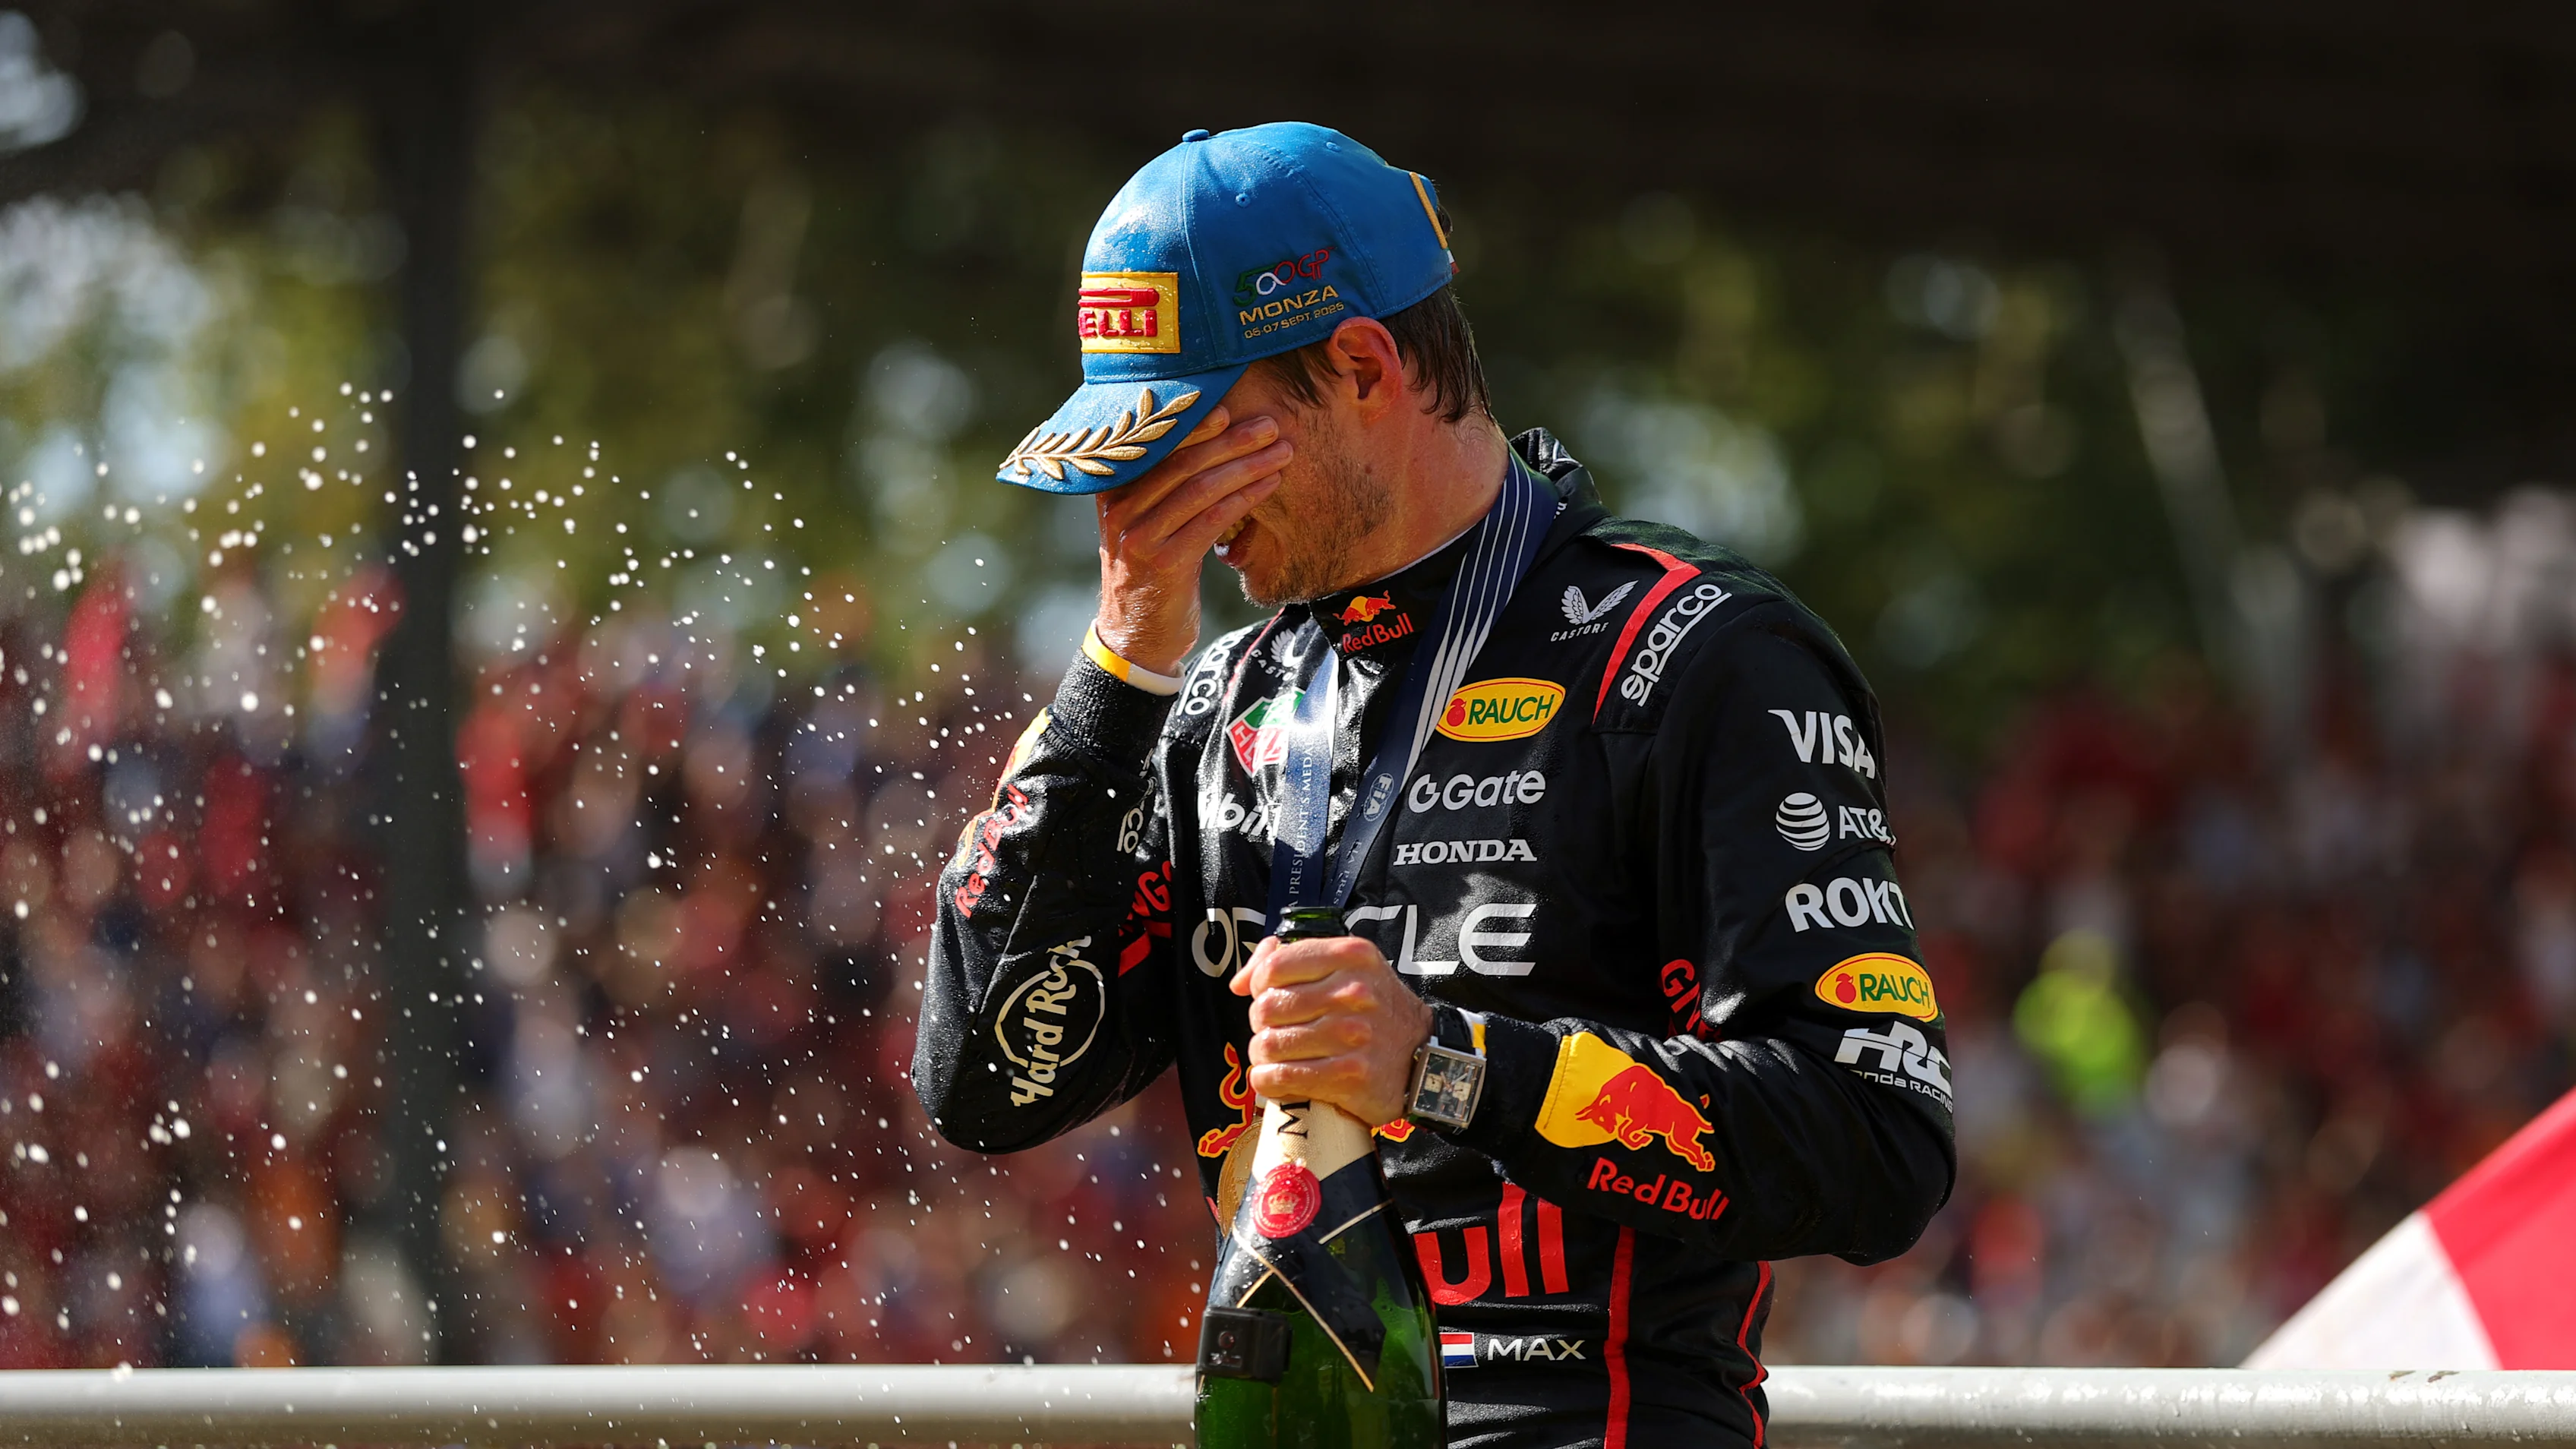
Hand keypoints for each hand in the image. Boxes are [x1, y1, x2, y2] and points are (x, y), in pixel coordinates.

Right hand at [1093, 405, 1290, 675]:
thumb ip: (1163, 483)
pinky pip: (1211, 520)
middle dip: (1232, 439)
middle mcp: (1120, 507)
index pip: (1156, 442)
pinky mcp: (1165, 563)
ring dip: (1247, 465)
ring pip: (1201, 487)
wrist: (1136, 635)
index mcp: (1113, 487)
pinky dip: (1244, 498)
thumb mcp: (1146, 520)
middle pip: (1183, 460)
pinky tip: (1270, 485)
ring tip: (1282, 451)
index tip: (1232, 404)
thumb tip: (1212, 432)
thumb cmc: (1151, 569)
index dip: (1195, 421)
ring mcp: (1140, 536)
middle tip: (1271, 423)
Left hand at [1229, 933, 1433, 1126]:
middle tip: (1277, 1031)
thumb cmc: (1376, 1012)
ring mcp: (1352, 1035)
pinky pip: (1280, 1078)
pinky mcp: (1349, 1076)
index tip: (1269, 998)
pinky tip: (1277, 1079)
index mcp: (1351, 956)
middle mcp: (1353, 992)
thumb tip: (1241, 981)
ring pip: (1268, 1045)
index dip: (1259, 985)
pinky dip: (1268, 1082)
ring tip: (1277, 1057)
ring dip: (1263, 1056)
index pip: (1273, 967)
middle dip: (1262, 1023)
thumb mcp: (1347, 969)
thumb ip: (1292, 961)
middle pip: (1267, 1007)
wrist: (1424, 1059)